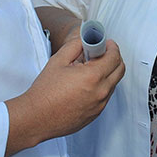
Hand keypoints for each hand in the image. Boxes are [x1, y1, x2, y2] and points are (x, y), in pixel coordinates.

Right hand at [5, 37, 124, 154]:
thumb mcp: (58, 60)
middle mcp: (100, 92)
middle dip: (114, 58)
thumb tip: (86, 39)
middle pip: (120, 70)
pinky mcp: (96, 113)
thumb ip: (75, 45)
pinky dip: (102, 86)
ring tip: (90, 69)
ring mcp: (100, 105)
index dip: (112, 47)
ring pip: (114, 83)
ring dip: (108, 73)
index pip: (114, 57)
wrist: (37, 118)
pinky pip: (106, 96)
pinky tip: (86, 84)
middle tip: (101, 53)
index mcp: (93, 76)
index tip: (107, 43)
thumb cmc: (45, 92)